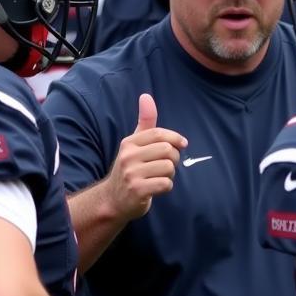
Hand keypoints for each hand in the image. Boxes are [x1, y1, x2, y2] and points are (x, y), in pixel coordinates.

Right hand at [106, 94, 186, 219]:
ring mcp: (132, 174)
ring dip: (170, 174)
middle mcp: (128, 156)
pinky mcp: (138, 190)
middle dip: (174, 159)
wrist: (113, 200)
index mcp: (129, 143)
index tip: (182, 144)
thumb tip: (146, 96)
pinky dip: (166, 187)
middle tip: (167, 166)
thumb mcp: (134, 144)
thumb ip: (144, 122)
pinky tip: (157, 188)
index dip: (175, 138)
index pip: (158, 133)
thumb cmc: (130, 169)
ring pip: (168, 167)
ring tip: (159, 177)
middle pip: (167, 150)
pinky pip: (165, 184)